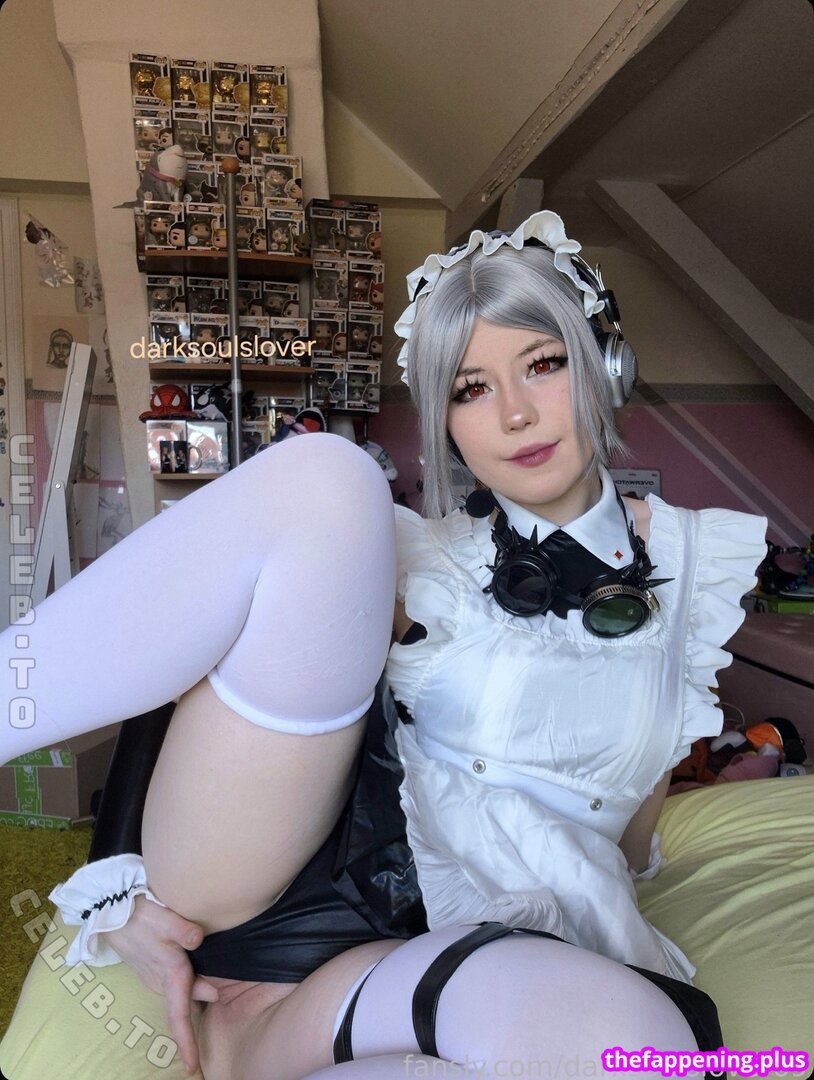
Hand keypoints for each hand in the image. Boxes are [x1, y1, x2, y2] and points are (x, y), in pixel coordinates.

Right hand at [105, 894, 218, 1074]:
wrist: (110, 907)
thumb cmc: (139, 912)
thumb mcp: (162, 916)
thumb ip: (182, 929)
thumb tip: (198, 940)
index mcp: (169, 973)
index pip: (179, 1015)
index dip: (187, 1041)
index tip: (193, 1067)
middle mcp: (160, 980)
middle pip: (182, 1007)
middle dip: (192, 1024)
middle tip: (209, 1033)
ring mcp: (152, 975)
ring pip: (176, 996)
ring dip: (189, 1004)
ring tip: (209, 1005)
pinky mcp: (148, 966)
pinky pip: (170, 986)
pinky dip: (182, 990)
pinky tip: (193, 984)